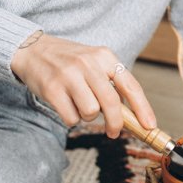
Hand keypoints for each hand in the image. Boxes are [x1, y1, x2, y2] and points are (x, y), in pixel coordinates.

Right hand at [10, 33, 156, 137]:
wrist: (32, 50)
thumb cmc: (68, 61)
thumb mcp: (94, 62)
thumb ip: (111, 83)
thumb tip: (131, 114)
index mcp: (104, 56)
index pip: (130, 85)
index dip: (142, 107)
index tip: (149, 125)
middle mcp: (88, 63)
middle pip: (112, 102)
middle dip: (116, 123)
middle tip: (113, 132)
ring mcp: (69, 76)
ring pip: (91, 112)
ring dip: (87, 117)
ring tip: (79, 105)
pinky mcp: (52, 89)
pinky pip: (71, 117)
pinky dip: (71, 119)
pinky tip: (66, 106)